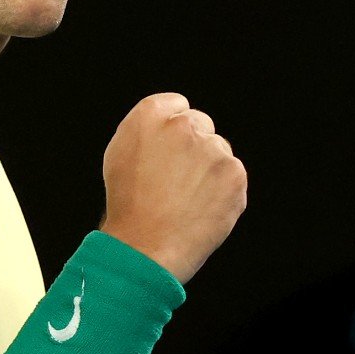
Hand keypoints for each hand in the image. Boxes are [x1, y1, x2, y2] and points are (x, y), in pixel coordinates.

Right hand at [98, 93, 246, 283]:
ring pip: (219, 152)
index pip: (176, 105)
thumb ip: (149, 130)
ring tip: (185, 200)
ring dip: (209, 169)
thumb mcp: (120, 155)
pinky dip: (223, 192)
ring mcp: (212, 149)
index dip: (171, 130)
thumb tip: (175, 121)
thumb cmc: (128, 206)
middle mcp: (183, 126)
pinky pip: (233, 176)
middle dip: (194, 146)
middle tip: (176, 180)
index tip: (168, 151)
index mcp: (149, 116)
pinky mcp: (234, 174)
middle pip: (201, 125)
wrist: (145, 248)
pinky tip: (201, 209)